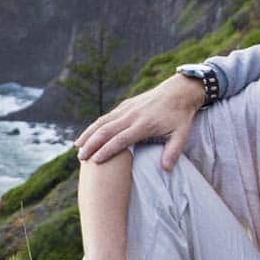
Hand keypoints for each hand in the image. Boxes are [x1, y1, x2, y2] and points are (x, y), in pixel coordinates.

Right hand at [74, 73, 202, 167]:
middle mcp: (132, 115)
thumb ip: (173, 151)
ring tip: (77, 147)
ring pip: (102, 121)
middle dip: (91, 144)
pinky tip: (88, 134)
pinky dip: (95, 126)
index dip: (107, 151)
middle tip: (80, 158)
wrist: (179, 90)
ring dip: (89, 134)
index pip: (121, 139)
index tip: (96, 162)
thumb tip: (166, 169)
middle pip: (106, 130)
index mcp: (144, 124)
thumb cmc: (181, 115)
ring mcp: (127, 108)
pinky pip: (107, 116)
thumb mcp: (182, 134)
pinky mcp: (126, 104)